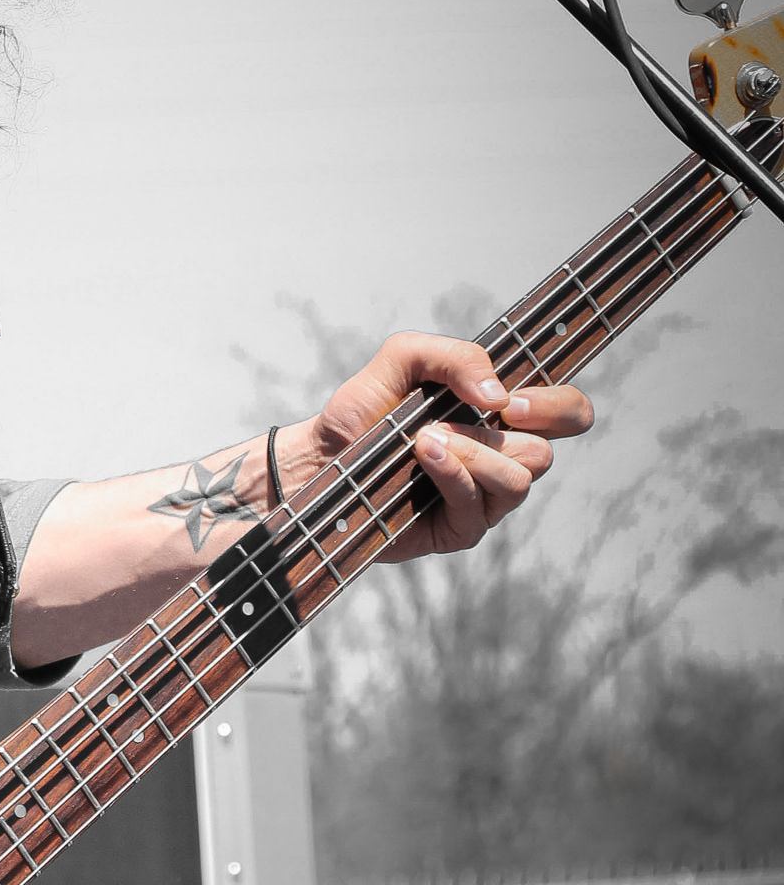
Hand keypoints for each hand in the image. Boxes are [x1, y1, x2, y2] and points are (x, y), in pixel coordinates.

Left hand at [300, 332, 593, 561]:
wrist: (318, 458)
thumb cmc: (363, 412)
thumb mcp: (404, 358)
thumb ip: (455, 355)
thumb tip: (498, 393)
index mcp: (500, 417)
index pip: (567, 414)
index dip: (559, 405)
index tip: (514, 398)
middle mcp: (499, 457)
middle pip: (553, 448)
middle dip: (532, 422)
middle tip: (495, 409)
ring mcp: (483, 497)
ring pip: (521, 476)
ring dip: (476, 448)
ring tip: (426, 438)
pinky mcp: (461, 529)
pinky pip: (479, 503)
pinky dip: (453, 472)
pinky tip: (423, 455)